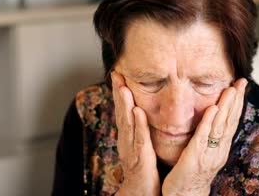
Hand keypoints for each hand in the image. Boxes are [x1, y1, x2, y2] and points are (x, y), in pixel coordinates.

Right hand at [111, 71, 159, 195]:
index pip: (122, 109)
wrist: (140, 191)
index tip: (118, 74)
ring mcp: (132, 147)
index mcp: (126, 135)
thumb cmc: (142, 168)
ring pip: (127, 123)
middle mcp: (126, 139)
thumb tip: (139, 109)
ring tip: (124, 88)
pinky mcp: (141, 157)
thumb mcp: (139, 143)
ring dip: (125, 105)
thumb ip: (138, 127)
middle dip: (118, 92)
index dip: (118, 92)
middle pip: (121, 112)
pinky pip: (140, 139)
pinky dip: (138, 125)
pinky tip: (138, 113)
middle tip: (116, 74)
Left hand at [162, 78, 247, 195]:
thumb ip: (208, 136)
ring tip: (231, 90)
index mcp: (220, 147)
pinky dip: (208, 123)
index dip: (237, 103)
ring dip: (226, 107)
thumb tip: (213, 118)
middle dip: (236, 100)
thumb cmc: (191, 173)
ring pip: (220, 127)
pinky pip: (203, 138)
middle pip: (230, 121)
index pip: (231, 121)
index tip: (241, 86)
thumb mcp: (204, 152)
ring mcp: (208, 154)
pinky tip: (213, 109)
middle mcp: (218, 150)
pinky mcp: (194, 157)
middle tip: (242, 82)